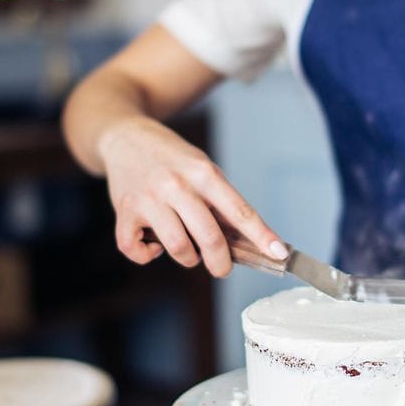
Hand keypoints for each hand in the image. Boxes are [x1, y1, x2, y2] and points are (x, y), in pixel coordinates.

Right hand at [99, 117, 286, 276]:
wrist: (125, 138)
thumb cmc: (171, 159)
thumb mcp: (202, 168)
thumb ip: (219, 201)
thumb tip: (243, 242)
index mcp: (204, 173)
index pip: (240, 211)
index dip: (262, 236)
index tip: (279, 254)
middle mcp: (177, 185)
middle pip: (210, 237)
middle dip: (221, 263)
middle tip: (222, 268)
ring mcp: (149, 199)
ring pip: (178, 248)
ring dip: (188, 259)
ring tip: (188, 251)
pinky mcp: (124, 211)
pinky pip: (135, 249)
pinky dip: (146, 256)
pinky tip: (153, 245)